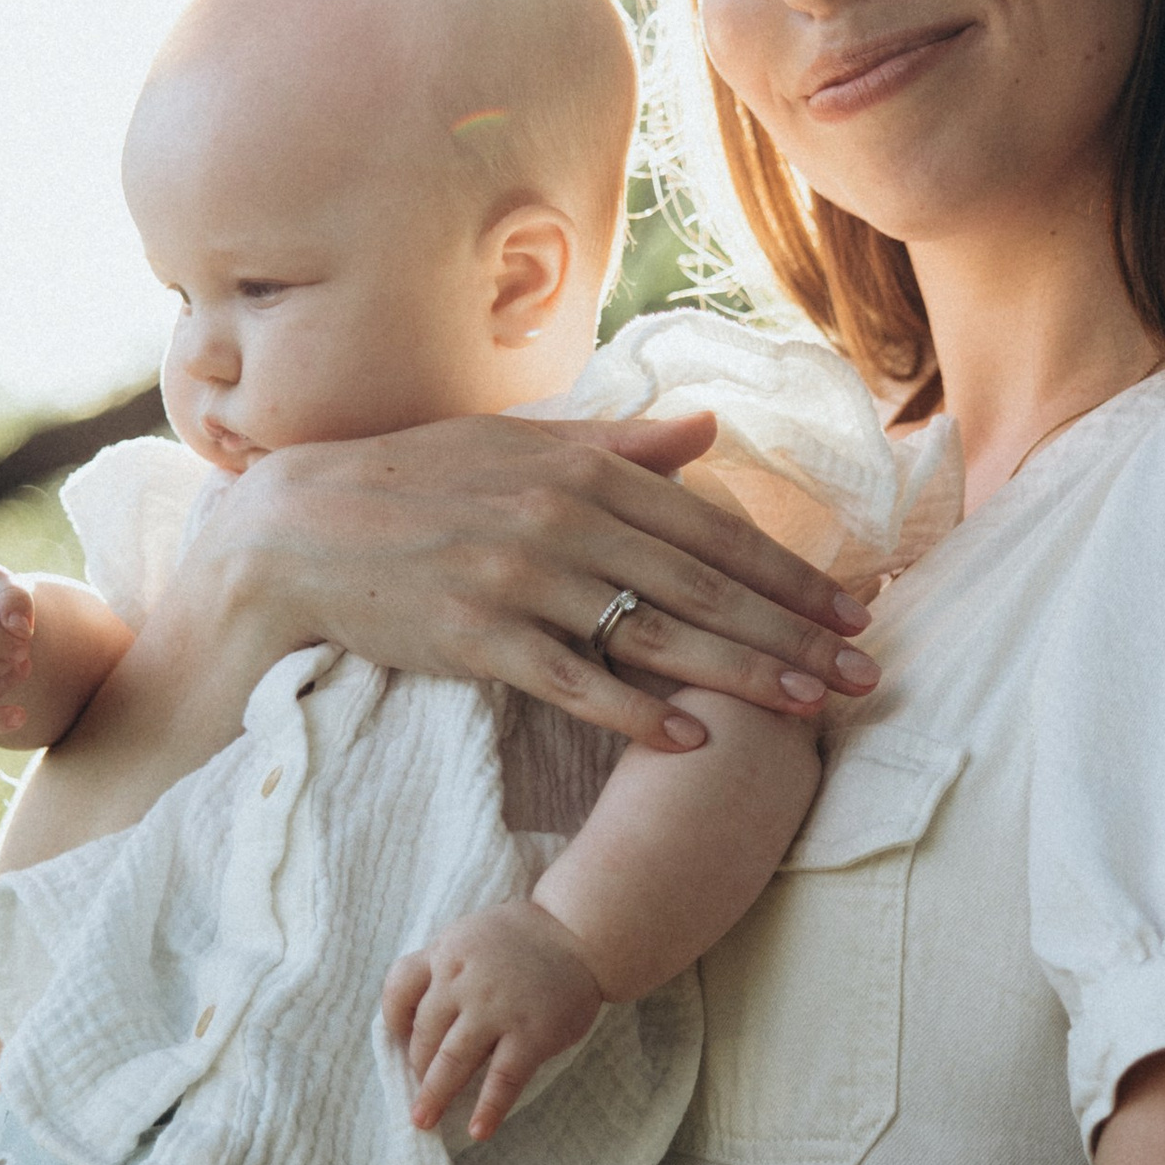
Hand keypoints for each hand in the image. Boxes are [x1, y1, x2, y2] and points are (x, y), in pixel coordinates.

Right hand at [186, 412, 881, 755]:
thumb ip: (620, 444)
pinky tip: (689, 737)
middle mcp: (562, 519)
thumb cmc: (415, 481)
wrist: (300, 528)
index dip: (791, 572)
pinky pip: (572, 682)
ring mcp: (520, 580)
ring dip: (739, 674)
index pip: (712, 529)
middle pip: (703, 586)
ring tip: (807, 707)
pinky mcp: (478, 637)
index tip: (853, 607)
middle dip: (794, 632)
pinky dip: (633, 711)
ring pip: (654, 635)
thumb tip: (705, 427)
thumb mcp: (520, 446)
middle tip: (863, 671)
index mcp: (583, 470)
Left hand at [384, 899, 606, 1140]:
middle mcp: (464, 980)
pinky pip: (503, 1080)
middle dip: (418, 1067)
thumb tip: (415, 1016)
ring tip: (424, 1120)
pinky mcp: (531, 1035)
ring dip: (435, 1094)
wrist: (583, 934)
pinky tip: (478, 1130)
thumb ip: (444, 966)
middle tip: (419, 1090)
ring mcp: (497, 1009)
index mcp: (447, 952)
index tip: (400, 1038)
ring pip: (453, 1060)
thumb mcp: (472, 934)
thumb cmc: (523, 938)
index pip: (400, 986)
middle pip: (425, 1033)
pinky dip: (489, 1108)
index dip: (394, 1017)